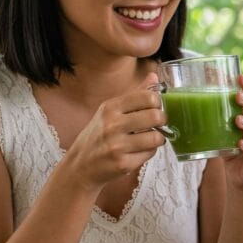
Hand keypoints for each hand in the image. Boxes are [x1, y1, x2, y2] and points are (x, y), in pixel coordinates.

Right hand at [66, 75, 167, 190]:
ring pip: (156, 137)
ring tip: (149, 138)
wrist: (80, 166)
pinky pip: (150, 154)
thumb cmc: (98, 136)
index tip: (155, 107)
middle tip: (158, 124)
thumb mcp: (110, 112)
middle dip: (162, 120)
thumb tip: (154, 76)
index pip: (147, 97)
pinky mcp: (123, 164)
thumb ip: (134, 95)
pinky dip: (149, 152)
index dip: (157, 102)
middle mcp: (112, 125)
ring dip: (157, 138)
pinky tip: (138, 151)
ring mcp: (117, 146)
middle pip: (155, 116)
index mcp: (110, 108)